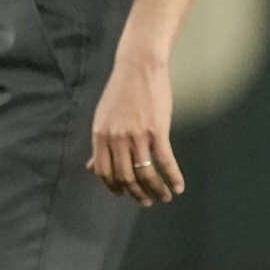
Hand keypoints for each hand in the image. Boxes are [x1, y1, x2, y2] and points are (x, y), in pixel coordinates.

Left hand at [89, 49, 183, 205]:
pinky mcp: (157, 131)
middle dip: (137, 194)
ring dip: (156, 190)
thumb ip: (99, 145)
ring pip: (145, 173)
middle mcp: (116, 139)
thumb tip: (91, 168)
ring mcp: (137, 136)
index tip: (124, 195)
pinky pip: (165, 161)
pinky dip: (173, 178)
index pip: (104, 172)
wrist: (138, 67)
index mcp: (100, 136)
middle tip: (147, 202)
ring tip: (164, 198)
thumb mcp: (103, 118)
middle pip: (125, 177)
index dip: (114, 187)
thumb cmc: (121, 93)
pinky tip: (179, 187)